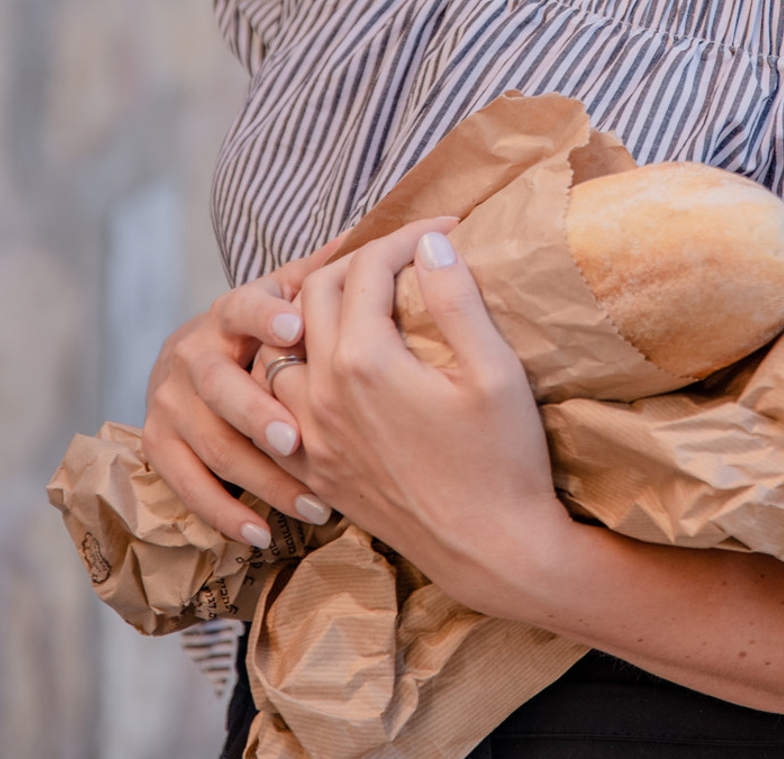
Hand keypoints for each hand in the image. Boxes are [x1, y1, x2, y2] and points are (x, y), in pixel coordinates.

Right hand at [141, 232, 369, 546]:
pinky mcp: (161, 445)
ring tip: (310, 502)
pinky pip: (187, 486)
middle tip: (298, 437)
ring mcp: (170, 401)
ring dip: (259, 476)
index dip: (265, 313)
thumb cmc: (270, 329)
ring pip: (209, 443)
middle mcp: (192, 352)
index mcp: (230, 311)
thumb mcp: (293, 294)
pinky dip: (223, 512)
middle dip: (257, 411)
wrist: (197, 366)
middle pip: (217, 382)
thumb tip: (399, 231)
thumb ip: (329, 270)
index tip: (297, 327)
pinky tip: (262, 533)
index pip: (242, 304)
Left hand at [267, 220, 572, 612]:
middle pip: (314, 295)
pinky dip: (297, 371)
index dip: (406, 236)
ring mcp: (313, 438)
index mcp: (366, 363)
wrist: (493, 554)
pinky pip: (279, 404)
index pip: (367, 268)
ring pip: (283, 350)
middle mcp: (323, 396)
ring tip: (361, 303)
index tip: (444, 230)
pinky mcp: (317, 470)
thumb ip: (455, 299)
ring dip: (314, 314)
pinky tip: (332, 366)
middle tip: (404, 257)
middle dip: (357, 262)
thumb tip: (431, 243)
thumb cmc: (504, 462)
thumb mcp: (495, 371)